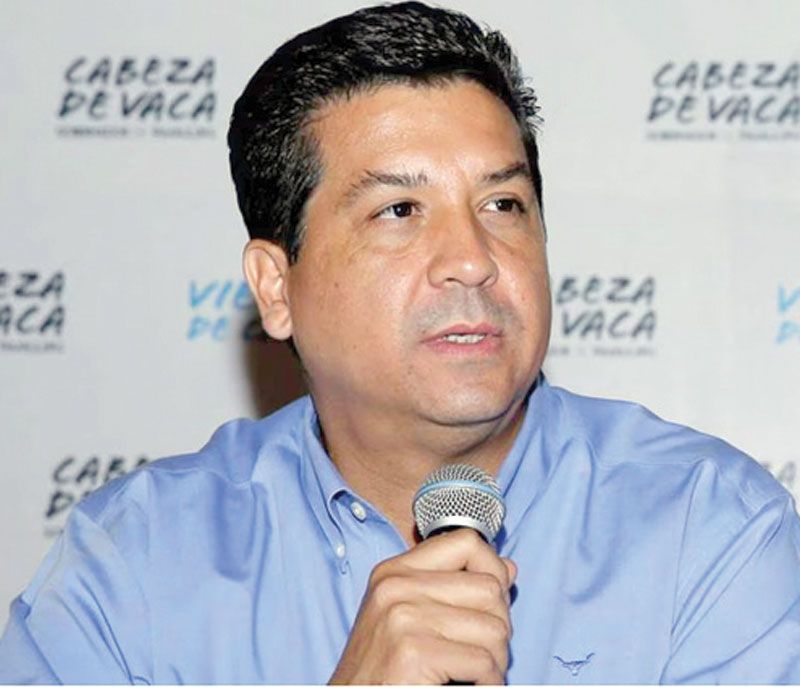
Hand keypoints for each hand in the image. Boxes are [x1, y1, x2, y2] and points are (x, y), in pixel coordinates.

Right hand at [329, 529, 516, 684]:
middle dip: (499, 626)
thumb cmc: (386, 671)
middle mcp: (395, 586)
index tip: (492, 602)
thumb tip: (508, 567)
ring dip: (496, 660)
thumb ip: (457, 588)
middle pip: (489, 588)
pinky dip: (488, 683)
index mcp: (395, 571)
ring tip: (475, 674)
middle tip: (481, 653)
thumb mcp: (412, 618)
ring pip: (494, 628)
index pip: (466, 542)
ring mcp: (402, 617)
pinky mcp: (412, 652)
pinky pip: (483, 662)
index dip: (493, 569)